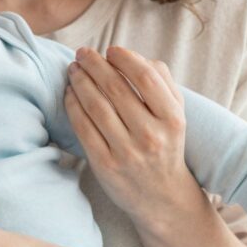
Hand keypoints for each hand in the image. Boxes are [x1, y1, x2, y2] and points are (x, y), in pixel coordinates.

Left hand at [65, 46, 193, 218]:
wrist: (162, 196)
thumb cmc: (166, 144)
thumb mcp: (177, 114)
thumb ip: (163, 82)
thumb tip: (134, 56)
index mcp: (172, 119)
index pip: (146, 77)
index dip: (125, 58)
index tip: (111, 49)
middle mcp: (151, 136)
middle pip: (116, 89)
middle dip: (94, 65)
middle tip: (83, 52)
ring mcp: (127, 152)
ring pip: (96, 106)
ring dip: (80, 82)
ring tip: (73, 69)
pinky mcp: (105, 166)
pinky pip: (83, 128)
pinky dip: (73, 106)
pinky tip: (69, 93)